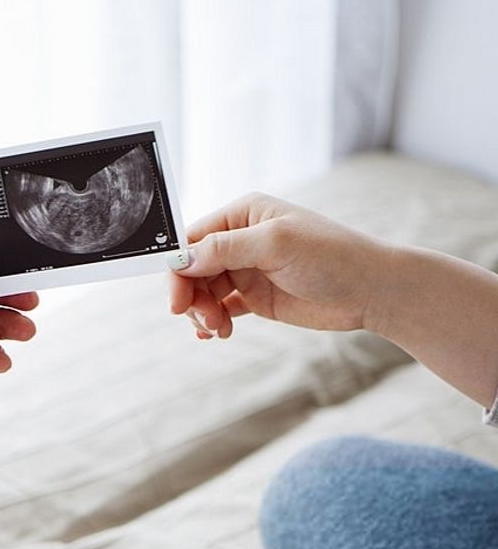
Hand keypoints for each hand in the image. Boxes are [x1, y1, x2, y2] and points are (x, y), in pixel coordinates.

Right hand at [167, 193, 390, 338]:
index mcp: (242, 215)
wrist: (371, 290)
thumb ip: (225, 249)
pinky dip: (212, 321)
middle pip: (193, 270)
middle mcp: (240, 240)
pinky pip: (220, 307)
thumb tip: (181, 259)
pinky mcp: (255, 297)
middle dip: (192, 297)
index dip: (178, 270)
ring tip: (218, 329)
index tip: (177, 301)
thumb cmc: (331, 256)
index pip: (192, 240)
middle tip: (205, 320)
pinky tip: (215, 333)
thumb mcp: (275, 244)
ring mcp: (247, 269)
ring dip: (203, 312)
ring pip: (204, 291)